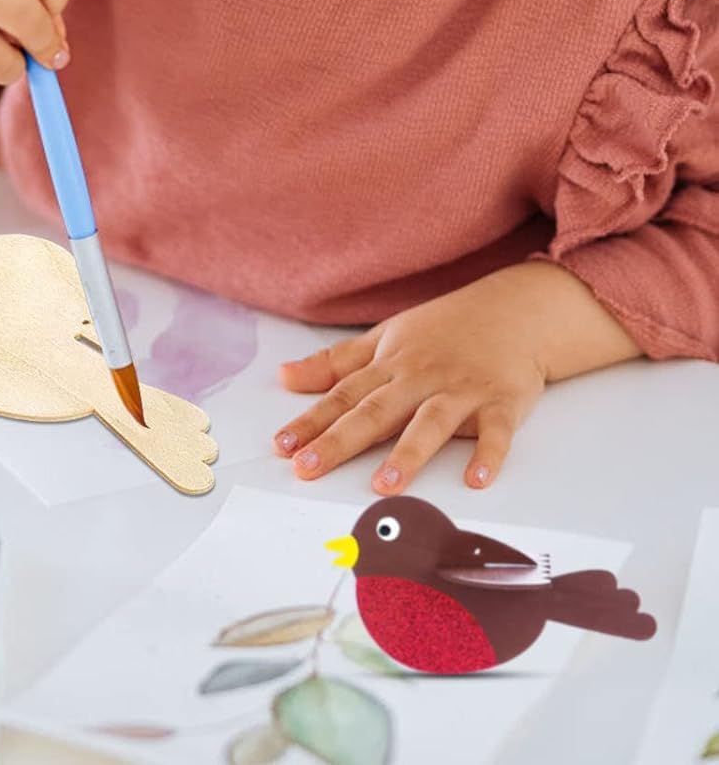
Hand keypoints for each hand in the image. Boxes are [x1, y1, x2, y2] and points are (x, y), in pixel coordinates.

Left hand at [270, 262, 640, 493]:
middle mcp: (420, 377)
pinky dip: (489, 455)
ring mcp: (462, 389)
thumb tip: (284, 376)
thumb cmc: (444, 329)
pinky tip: (476, 480)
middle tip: (308, 469)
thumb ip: (335, 363)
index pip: (342, 395)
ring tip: (383, 486)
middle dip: (339, 441)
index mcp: (389, 363)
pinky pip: (496, 432)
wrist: (515, 310)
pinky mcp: (502, 401)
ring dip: (407, 454)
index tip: (282, 447)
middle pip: (375, 411)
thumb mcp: (384, 337)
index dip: (311, 421)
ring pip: (430, 423)